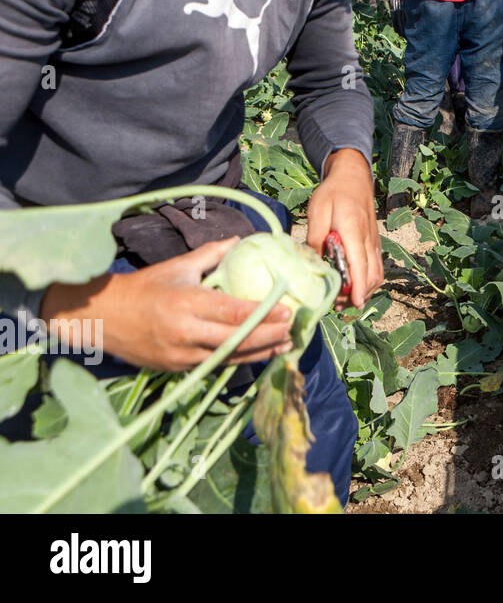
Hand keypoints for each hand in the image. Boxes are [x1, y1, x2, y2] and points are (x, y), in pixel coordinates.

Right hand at [39, 239, 293, 371]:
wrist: (101, 317)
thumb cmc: (143, 288)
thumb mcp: (178, 267)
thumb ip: (212, 255)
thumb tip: (241, 240)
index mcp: (187, 303)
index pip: (233, 312)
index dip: (264, 314)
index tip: (288, 310)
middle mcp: (185, 332)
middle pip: (237, 339)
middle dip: (269, 336)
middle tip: (294, 330)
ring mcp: (180, 354)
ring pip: (229, 357)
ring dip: (260, 353)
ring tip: (286, 346)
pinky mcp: (176, 368)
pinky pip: (214, 365)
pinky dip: (239, 360)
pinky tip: (259, 355)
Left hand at [308, 148, 384, 309]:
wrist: (354, 177)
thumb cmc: (334, 192)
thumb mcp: (318, 210)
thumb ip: (316, 236)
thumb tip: (312, 262)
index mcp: (353, 230)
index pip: (359, 264)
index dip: (358, 286)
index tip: (355, 303)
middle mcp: (368, 239)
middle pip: (371, 275)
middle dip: (358, 294)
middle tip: (338, 305)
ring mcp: (374, 242)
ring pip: (377, 274)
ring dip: (365, 290)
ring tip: (345, 299)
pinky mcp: (374, 243)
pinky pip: (376, 267)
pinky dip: (368, 281)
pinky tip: (354, 286)